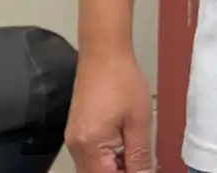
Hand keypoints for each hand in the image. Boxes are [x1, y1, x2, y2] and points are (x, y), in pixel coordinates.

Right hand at [65, 50, 152, 172]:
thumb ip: (140, 155)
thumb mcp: (139, 120)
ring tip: (136, 156)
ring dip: (113, 168)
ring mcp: (73, 141)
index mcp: (90, 147)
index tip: (143, 170)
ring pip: (93, 169)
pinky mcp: (76, 133)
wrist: (103, 55)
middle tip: (142, 164)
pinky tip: (124, 148)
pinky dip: (107, 159)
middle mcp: (76, 148)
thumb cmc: (122, 80)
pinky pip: (90, 157)